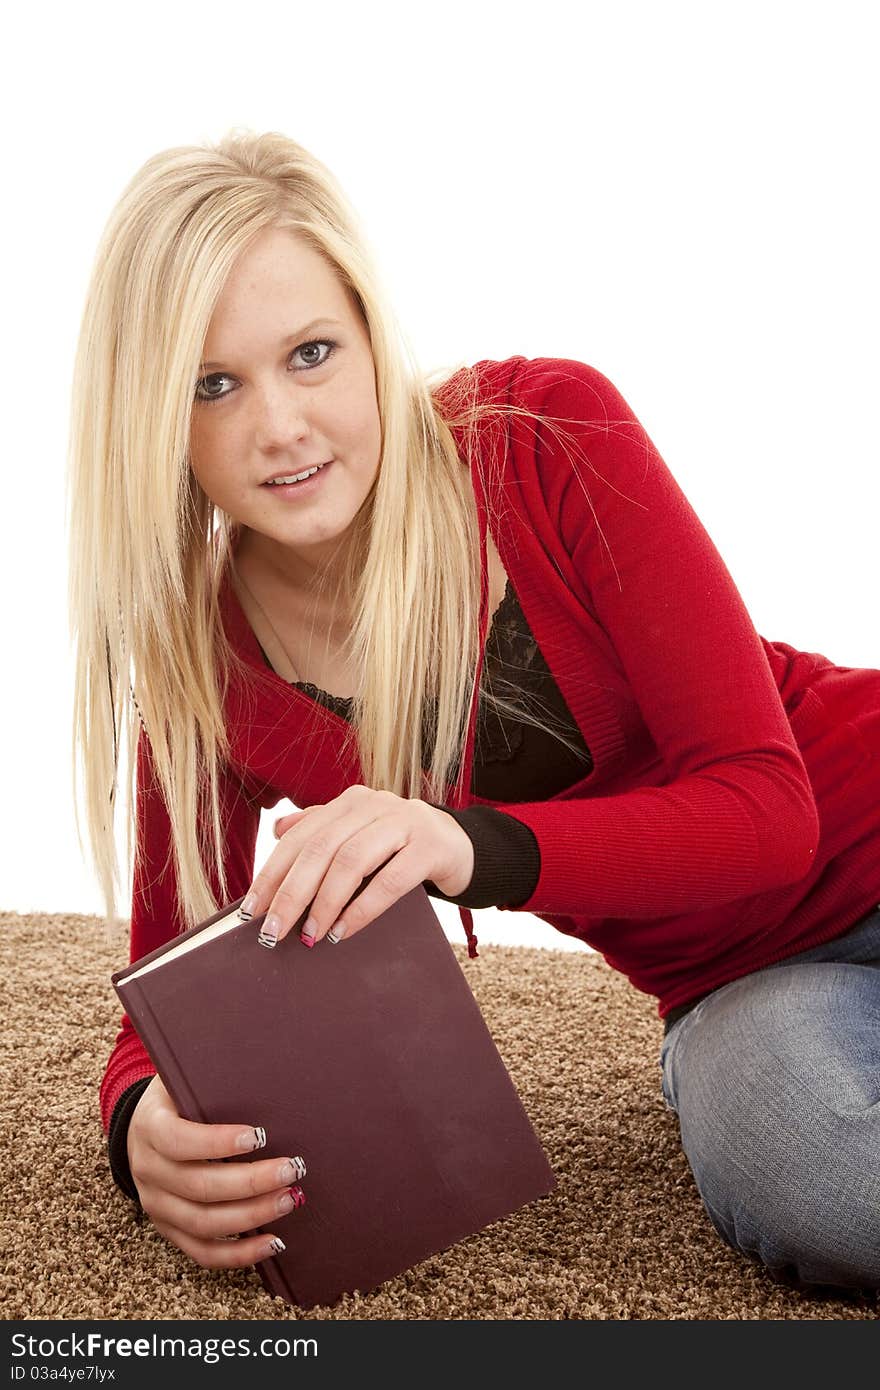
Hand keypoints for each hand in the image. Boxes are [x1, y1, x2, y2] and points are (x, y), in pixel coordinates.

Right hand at [127, 1074, 306, 1268]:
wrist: (144, 1126)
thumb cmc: (180, 1096)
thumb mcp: (186, 1075)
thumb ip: (214, 1072)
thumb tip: (266, 1059)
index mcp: (150, 1126)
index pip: (179, 1140)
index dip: (218, 1142)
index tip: (260, 1136)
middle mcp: (147, 1169)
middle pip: (199, 1186)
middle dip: (251, 1182)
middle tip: (292, 1169)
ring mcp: (156, 1204)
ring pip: (204, 1223)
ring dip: (252, 1216)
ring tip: (290, 1199)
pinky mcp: (170, 1229)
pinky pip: (203, 1252)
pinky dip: (239, 1255)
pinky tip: (274, 1242)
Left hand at [240, 784, 474, 947]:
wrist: (462, 846)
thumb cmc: (402, 846)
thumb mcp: (361, 833)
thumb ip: (322, 828)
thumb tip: (277, 830)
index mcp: (350, 802)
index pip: (300, 837)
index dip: (272, 873)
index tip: (251, 909)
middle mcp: (374, 804)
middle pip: (320, 849)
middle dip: (291, 893)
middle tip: (273, 931)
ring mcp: (404, 822)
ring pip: (351, 861)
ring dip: (325, 903)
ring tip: (309, 934)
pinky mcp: (430, 847)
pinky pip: (390, 880)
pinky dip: (362, 908)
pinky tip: (344, 930)